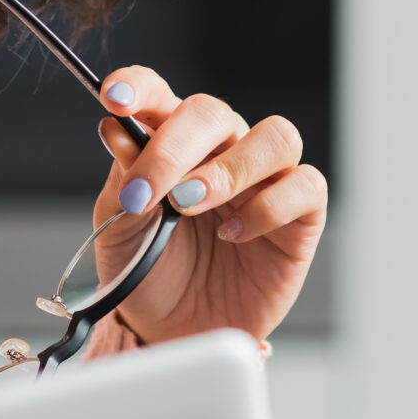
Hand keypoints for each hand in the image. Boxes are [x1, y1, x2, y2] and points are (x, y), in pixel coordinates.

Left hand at [89, 68, 326, 346]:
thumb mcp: (120, 229)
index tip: (113, 96)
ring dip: (229, 169)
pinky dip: (269, 206)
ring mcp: (264, 180)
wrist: (173, 332)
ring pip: (275, 137)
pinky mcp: (300, 216)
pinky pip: (304, 186)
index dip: (139, 86)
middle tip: (147, 192)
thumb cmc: (147, 273)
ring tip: (190, 205)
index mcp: (171, 142)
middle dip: (174, 148)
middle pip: (213, 113)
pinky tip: (233, 235)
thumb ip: (123, 179)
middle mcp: (222, 150)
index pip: (159, 95)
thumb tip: (117, 130)